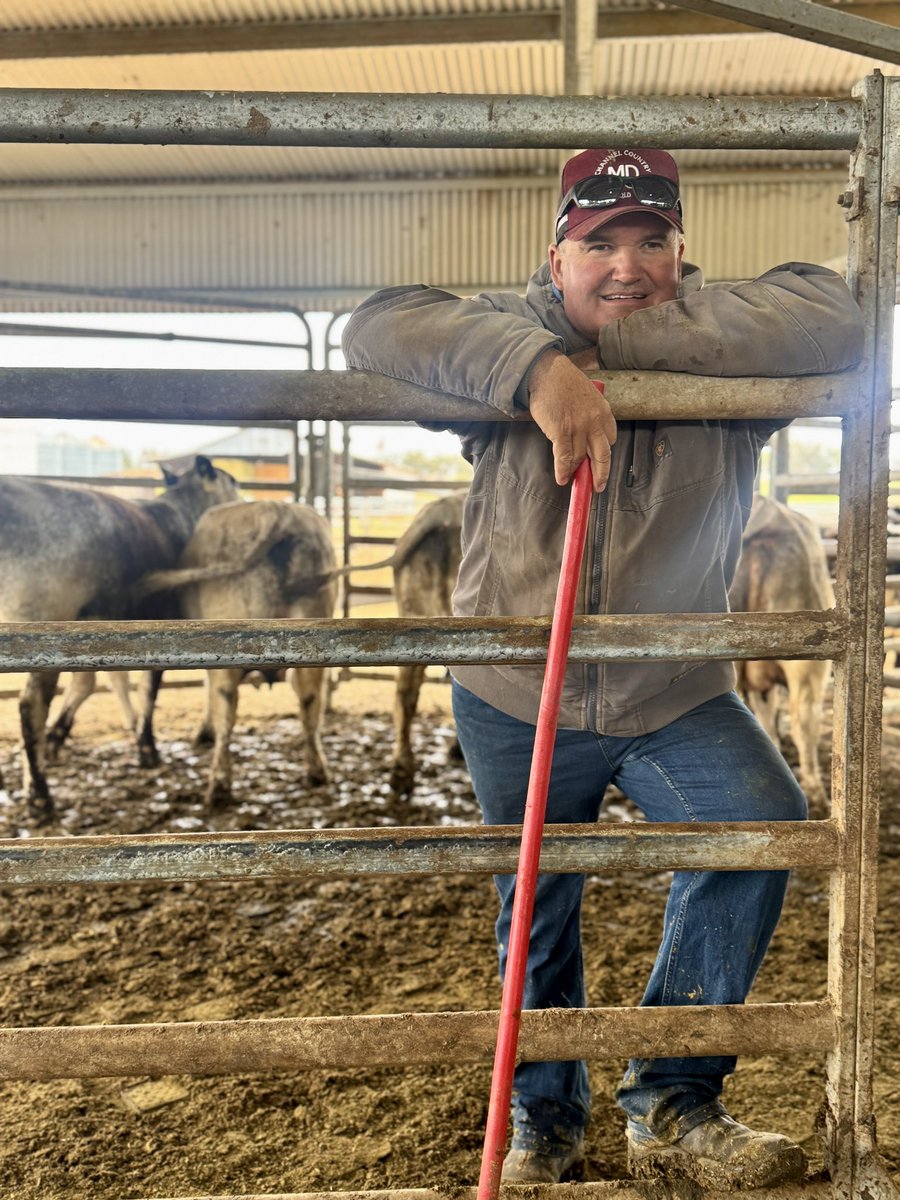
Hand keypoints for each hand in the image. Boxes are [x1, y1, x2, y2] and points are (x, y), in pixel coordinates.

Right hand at [527, 350, 616, 491]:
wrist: (546, 371)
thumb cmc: (563, 381)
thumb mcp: (588, 395)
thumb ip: (591, 414)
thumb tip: (584, 435)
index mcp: (603, 411)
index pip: (610, 438)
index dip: (604, 451)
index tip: (599, 460)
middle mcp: (594, 421)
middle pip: (602, 455)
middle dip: (601, 474)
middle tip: (598, 486)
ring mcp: (578, 427)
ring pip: (579, 458)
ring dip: (574, 471)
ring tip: (570, 479)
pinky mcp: (561, 431)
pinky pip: (564, 458)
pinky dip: (563, 470)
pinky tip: (561, 479)